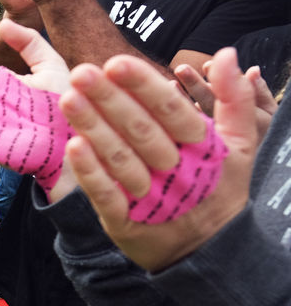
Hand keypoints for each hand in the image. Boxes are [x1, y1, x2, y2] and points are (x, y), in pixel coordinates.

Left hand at [60, 48, 257, 270]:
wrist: (204, 251)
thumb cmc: (215, 188)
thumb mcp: (236, 144)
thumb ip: (233, 98)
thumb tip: (228, 53)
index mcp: (201, 147)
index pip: (171, 110)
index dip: (144, 86)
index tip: (116, 62)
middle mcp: (176, 171)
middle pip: (141, 130)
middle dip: (110, 100)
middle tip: (82, 72)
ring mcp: (150, 198)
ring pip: (120, 159)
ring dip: (94, 127)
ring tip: (69, 100)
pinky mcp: (125, 221)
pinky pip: (106, 195)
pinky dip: (90, 171)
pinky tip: (73, 145)